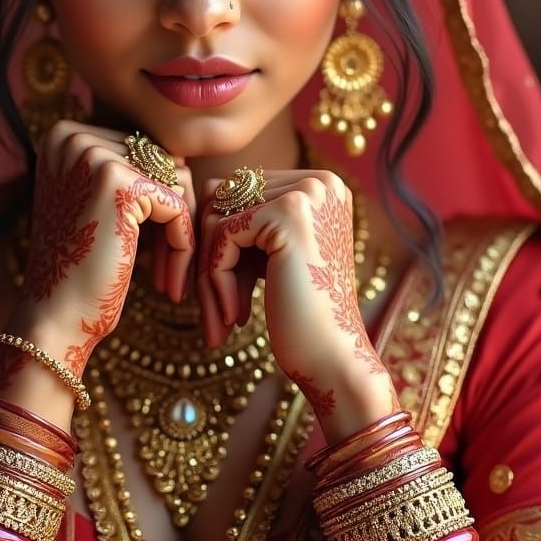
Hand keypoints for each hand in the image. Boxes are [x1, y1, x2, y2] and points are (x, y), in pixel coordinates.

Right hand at [0, 121, 195, 384]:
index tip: (150, 245)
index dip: (156, 198)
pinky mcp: (119, 184)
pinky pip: (177, 206)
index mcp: (64, 135)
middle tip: (166, 264)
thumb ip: (127, 170)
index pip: (143, 150)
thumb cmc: (79, 265)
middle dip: (171, 214)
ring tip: (169, 272)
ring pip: (176, 181)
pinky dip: (182, 244)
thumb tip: (180, 157)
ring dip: (179, 230)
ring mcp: (94, 157)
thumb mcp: (94, 202)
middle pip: (162, 161)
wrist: (53, 316)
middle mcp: (74, 138)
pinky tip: (169, 280)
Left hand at [197, 170, 397, 435]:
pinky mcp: (289, 214)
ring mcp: (307, 193)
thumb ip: (248, 217)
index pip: (240, 190)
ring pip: (218, 216)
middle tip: (215, 306)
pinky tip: (233, 316)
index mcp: (320, 185)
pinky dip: (217, 278)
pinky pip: (222, 235)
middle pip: (225, 199)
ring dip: (209, 270)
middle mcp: (318, 181)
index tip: (224, 289)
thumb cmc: (302, 312)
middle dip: (212, 255)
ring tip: (220, 316)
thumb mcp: (274, 253)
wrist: (335, 359)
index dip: (224, 242)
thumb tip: (206, 185)